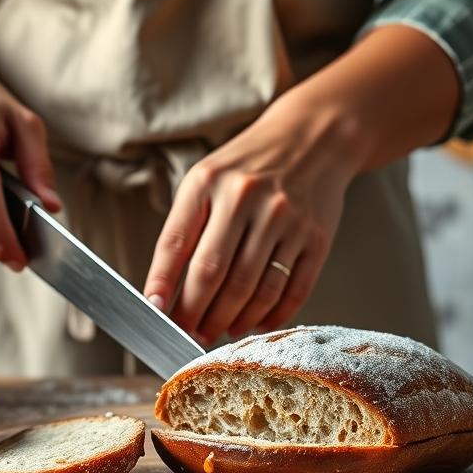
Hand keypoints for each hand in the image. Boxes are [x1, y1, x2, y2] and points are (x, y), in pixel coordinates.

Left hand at [143, 95, 365, 342]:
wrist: (315, 138)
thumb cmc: (249, 167)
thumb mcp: (207, 181)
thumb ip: (186, 229)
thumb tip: (166, 294)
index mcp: (208, 183)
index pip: (175, 245)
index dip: (162, 285)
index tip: (155, 314)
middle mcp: (246, 198)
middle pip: (212, 274)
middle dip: (195, 314)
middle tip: (188, 334)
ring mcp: (286, 219)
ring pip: (252, 290)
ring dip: (231, 321)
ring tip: (220, 331)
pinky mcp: (316, 238)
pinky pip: (292, 291)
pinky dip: (271, 316)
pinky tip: (255, 322)